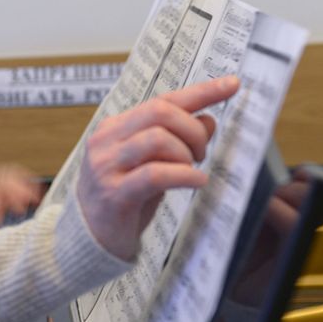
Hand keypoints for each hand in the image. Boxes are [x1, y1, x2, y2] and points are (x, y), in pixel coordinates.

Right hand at [77, 76, 240, 260]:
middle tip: (201, 153)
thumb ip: (176, 141)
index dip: (200, 91)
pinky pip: (155, 174)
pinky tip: (196, 182)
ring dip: (186, 154)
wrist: (89, 237)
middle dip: (193, 130)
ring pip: (158, 139)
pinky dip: (184, 175)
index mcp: (116, 127)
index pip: (162, 99)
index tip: (232, 84)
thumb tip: (208, 119)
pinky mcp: (114, 193)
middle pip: (160, 112)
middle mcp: (107, 140)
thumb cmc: (124, 198)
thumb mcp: (152, 164)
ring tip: (192, 170)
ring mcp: (107, 165)